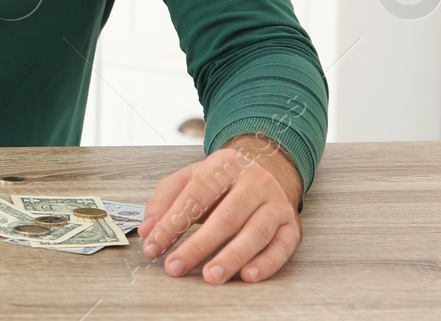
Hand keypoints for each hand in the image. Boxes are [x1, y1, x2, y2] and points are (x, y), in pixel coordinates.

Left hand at [136, 134, 303, 283]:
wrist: (269, 168)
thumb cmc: (224, 179)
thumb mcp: (191, 177)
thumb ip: (165, 200)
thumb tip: (148, 230)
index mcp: (225, 165)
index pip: (197, 194)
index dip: (173, 221)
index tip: (154, 246)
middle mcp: (254, 182)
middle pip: (226, 216)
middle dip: (199, 245)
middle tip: (176, 266)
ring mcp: (276, 203)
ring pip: (255, 232)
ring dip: (232, 257)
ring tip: (211, 276)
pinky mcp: (292, 225)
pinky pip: (282, 246)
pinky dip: (266, 263)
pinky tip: (248, 275)